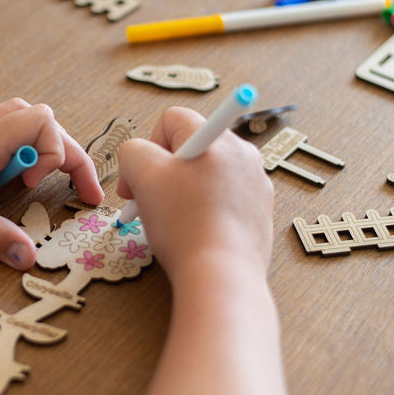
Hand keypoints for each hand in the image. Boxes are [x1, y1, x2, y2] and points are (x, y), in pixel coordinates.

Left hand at [0, 99, 102, 268]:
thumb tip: (29, 255)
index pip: (42, 121)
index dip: (54, 152)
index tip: (32, 184)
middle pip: (43, 122)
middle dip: (69, 156)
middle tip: (84, 195)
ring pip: (22, 122)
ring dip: (42, 150)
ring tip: (44, 183)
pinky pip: (2, 133)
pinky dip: (18, 152)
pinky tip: (6, 179)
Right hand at [117, 107, 273, 277]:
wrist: (221, 275)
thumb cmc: (183, 223)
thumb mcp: (141, 174)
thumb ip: (132, 151)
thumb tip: (138, 158)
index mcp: (216, 138)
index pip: (172, 119)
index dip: (148, 146)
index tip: (138, 180)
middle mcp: (243, 154)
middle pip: (191, 147)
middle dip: (166, 170)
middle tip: (150, 201)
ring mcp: (256, 185)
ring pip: (207, 175)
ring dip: (184, 190)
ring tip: (173, 221)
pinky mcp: (261, 213)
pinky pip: (225, 199)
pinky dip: (206, 210)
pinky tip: (194, 232)